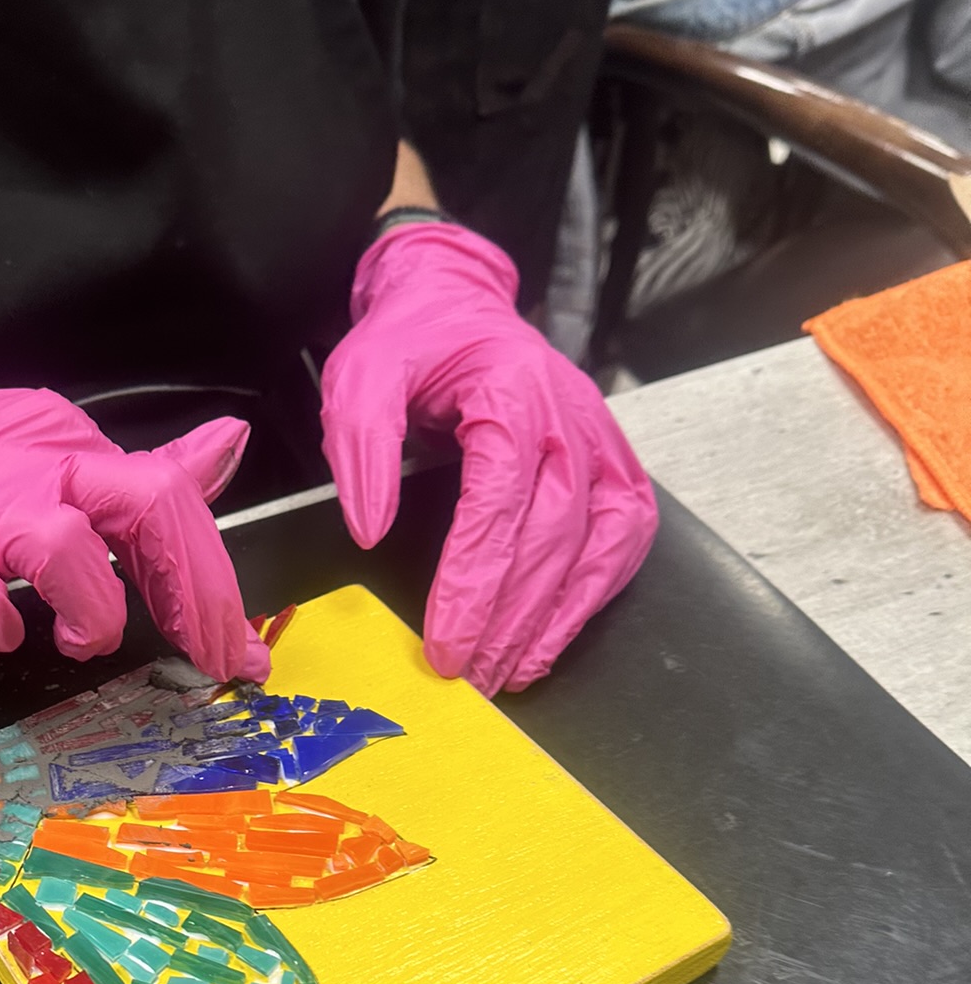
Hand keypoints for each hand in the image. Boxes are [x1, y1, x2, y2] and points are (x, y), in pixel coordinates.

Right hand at [0, 369, 269, 683]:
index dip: (216, 580)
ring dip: (93, 608)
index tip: (238, 647)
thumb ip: (135, 476)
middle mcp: (31, 463)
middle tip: (204, 659)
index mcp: (69, 447)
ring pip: (62, 541)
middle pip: (146, 503)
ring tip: (79, 643)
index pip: (171, 499)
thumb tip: (228, 446)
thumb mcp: (48, 469)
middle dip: (194, 595)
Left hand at [320, 222, 656, 694]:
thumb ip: (361, 450)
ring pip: (599, 545)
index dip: (475, 581)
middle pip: (553, 536)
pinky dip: (595, 595)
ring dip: (559, 618)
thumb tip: (371, 532)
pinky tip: (552, 637)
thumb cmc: (413, 344)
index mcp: (512, 392)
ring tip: (513, 673)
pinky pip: (623, 539)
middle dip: (511, 617)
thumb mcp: (361, 377)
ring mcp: (600, 442)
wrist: (459, 306)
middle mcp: (569, 418)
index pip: (500, 502)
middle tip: (472, 676)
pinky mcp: (614, 465)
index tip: (446, 641)